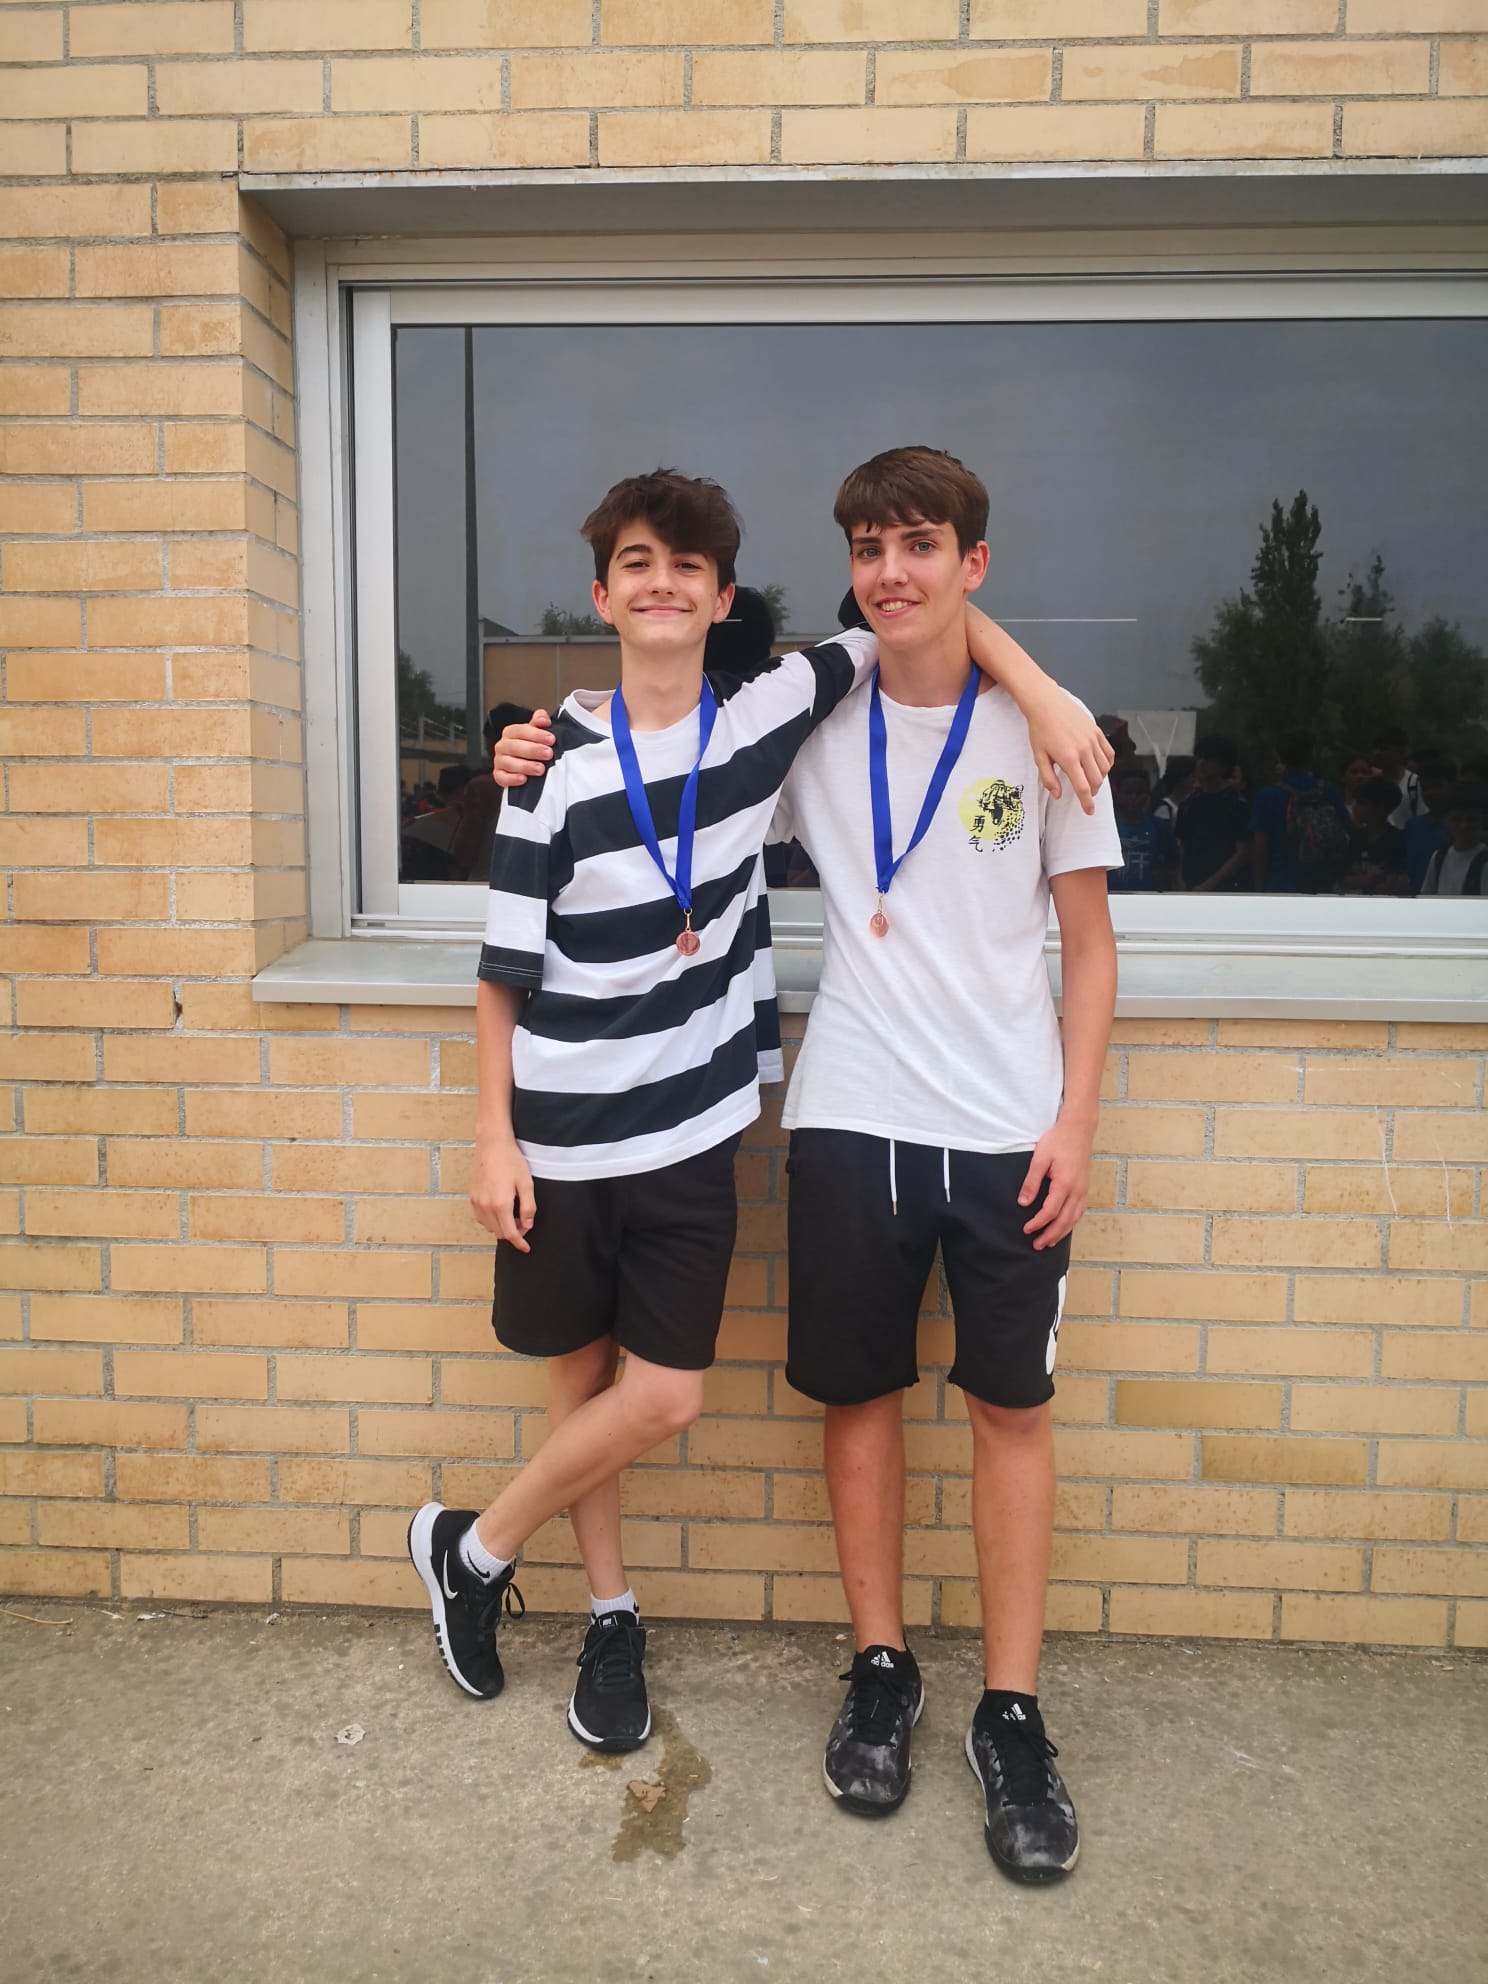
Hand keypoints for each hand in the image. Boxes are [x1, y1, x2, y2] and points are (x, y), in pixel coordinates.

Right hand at [469, 1134, 535, 1250]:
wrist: (492, 1143)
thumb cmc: (511, 1160)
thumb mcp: (526, 1183)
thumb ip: (528, 1207)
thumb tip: (527, 1225)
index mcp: (500, 1204)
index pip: (509, 1233)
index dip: (519, 1243)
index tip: (525, 1248)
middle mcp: (485, 1206)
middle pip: (499, 1232)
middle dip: (513, 1232)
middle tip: (524, 1222)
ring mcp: (476, 1202)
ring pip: (489, 1226)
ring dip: (501, 1226)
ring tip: (513, 1213)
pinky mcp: (472, 1197)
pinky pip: (481, 1218)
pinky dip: (491, 1219)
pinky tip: (500, 1209)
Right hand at [492, 710, 552, 788]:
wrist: (527, 763)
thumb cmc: (532, 745)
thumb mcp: (537, 731)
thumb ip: (540, 721)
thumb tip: (543, 720)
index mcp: (511, 732)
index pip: (520, 730)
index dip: (536, 734)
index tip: (551, 739)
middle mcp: (502, 745)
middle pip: (514, 746)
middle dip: (533, 750)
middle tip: (548, 754)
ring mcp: (499, 761)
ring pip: (509, 763)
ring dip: (526, 766)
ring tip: (540, 769)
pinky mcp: (499, 775)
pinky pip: (502, 777)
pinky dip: (512, 779)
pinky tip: (523, 779)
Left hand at [1018, 1116, 1094, 1249]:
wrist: (1079, 1128)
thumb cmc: (1059, 1140)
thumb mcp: (1040, 1158)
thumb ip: (1031, 1182)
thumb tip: (1023, 1203)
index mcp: (1065, 1184)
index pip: (1050, 1212)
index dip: (1038, 1223)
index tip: (1026, 1230)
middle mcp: (1077, 1190)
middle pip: (1064, 1221)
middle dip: (1050, 1235)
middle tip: (1037, 1245)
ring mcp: (1083, 1190)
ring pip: (1074, 1218)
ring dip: (1062, 1232)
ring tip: (1049, 1242)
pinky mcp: (1085, 1187)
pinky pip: (1079, 1211)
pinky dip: (1071, 1223)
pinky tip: (1064, 1227)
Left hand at [1024, 685, 1113, 815]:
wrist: (1046, 703)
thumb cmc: (1040, 729)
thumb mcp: (1038, 756)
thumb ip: (1048, 778)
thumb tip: (1058, 795)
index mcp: (1068, 758)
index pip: (1082, 787)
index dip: (1087, 802)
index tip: (1089, 811)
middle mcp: (1084, 749)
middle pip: (1096, 779)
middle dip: (1093, 791)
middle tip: (1086, 795)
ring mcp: (1092, 739)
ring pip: (1105, 768)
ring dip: (1100, 778)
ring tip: (1091, 781)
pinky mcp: (1097, 731)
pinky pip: (1108, 753)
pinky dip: (1107, 764)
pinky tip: (1100, 767)